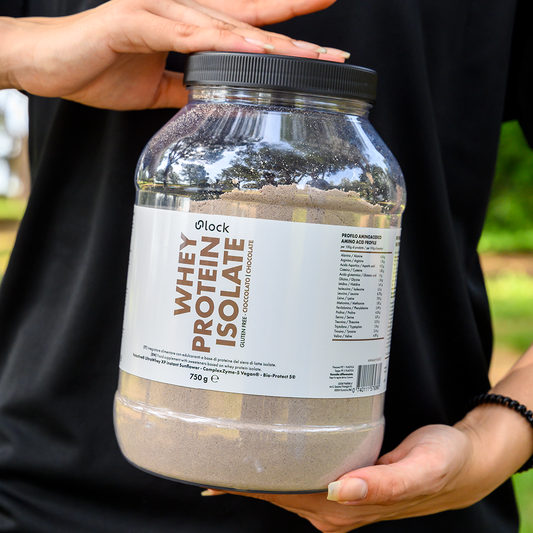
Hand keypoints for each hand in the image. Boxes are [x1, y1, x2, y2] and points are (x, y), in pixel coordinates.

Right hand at [0, 0, 345, 109]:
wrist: (50, 64)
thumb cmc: (101, 69)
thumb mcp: (158, 88)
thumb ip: (190, 88)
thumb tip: (218, 101)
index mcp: (188, 28)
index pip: (247, 27)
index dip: (285, 32)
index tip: (322, 45)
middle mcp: (181, 13)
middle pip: (247, 22)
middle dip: (294, 32)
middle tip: (335, 42)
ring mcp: (158, 13)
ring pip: (223, 25)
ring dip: (266, 41)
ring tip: (305, 54)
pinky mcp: (133, 22)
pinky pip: (182, 33)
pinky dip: (216, 41)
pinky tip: (248, 50)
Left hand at [216, 406, 531, 531]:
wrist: (461, 465)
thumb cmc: (443, 463)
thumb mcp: (421, 470)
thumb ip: (385, 484)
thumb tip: (345, 490)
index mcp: (347, 508)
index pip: (287, 496)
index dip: (251, 485)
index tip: (216, 473)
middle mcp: (336, 507)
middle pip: (280, 493)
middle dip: (245, 477)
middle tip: (211, 451)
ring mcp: (339, 498)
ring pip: (288, 486)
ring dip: (259, 473)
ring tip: (228, 452)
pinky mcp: (346, 484)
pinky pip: (304, 477)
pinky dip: (281, 469)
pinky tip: (270, 454)